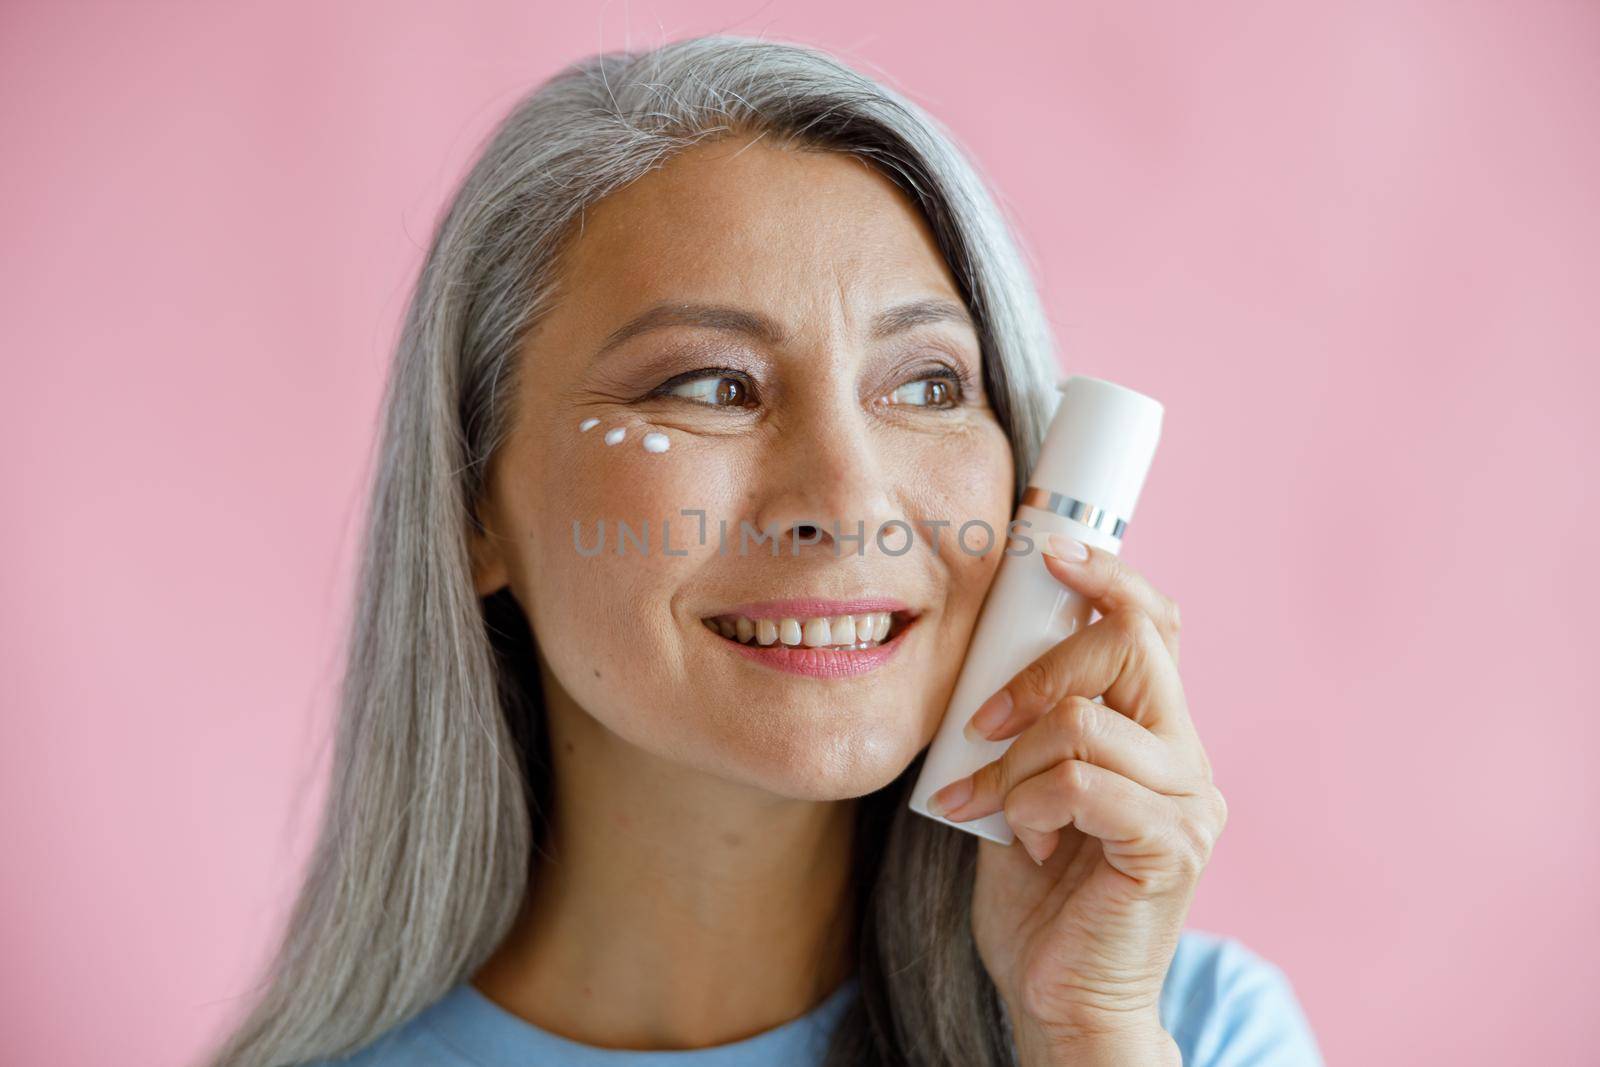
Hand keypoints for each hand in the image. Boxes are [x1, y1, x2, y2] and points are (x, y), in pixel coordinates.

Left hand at [925, 533, 1224, 1060]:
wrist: (1060, 999)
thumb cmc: (1037, 895)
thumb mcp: (1023, 786)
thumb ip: (1029, 725)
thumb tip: (989, 652)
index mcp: (1156, 734)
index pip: (1154, 625)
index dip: (1108, 577)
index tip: (1051, 552)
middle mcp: (1186, 758)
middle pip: (1131, 645)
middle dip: (1039, 669)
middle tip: (983, 723)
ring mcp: (1187, 803)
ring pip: (1086, 720)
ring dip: (1014, 762)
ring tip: (991, 809)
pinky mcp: (1169, 846)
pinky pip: (1082, 782)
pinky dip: (1029, 803)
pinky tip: (1022, 842)